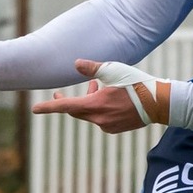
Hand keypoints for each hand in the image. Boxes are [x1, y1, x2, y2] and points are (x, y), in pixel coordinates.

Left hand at [29, 60, 145, 133]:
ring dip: (87, 101)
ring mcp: (107, 126)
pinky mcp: (115, 129)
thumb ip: (92, 68)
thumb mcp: (113, 70)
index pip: (65, 106)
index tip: (34, 109)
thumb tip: (76, 64)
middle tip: (58, 94)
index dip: (49, 107)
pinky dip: (98, 108)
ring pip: (88, 114)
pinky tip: (107, 98)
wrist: (158, 103)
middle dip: (67, 102)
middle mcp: (99, 119)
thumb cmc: (136, 84)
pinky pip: (100, 119)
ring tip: (94, 86)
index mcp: (95, 105)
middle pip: (75, 111)